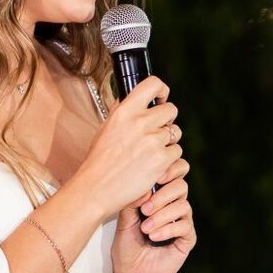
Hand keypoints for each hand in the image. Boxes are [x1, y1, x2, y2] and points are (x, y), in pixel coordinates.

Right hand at [75, 76, 180, 219]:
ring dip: (167, 142)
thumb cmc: (99, 161)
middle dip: (166, 121)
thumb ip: (123, 112)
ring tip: (151, 153)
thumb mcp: (106, 128)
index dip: (162, 90)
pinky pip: (176, 152)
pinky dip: (168, 159)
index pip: (153, 84)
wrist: (96, 188)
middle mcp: (140, 122)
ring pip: (175, 133)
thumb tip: (135, 99)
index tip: (161, 99)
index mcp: (125, 111)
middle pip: (171, 110)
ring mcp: (152, 141)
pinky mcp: (161, 159)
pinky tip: (153, 166)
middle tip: (156, 133)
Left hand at [112, 155, 193, 272]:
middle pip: (181, 186)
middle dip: (162, 196)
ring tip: (145, 228)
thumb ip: (133, 201)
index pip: (173, 174)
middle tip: (145, 209)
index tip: (155, 178)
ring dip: (162, 215)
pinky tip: (153, 237)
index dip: (169, 170)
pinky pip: (185, 226)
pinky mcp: (187, 239)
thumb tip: (143, 186)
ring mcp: (182, 222)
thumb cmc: (126, 244)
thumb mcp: (124, 219)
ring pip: (183, 206)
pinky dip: (168, 229)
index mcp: (160, 196)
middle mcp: (174, 206)